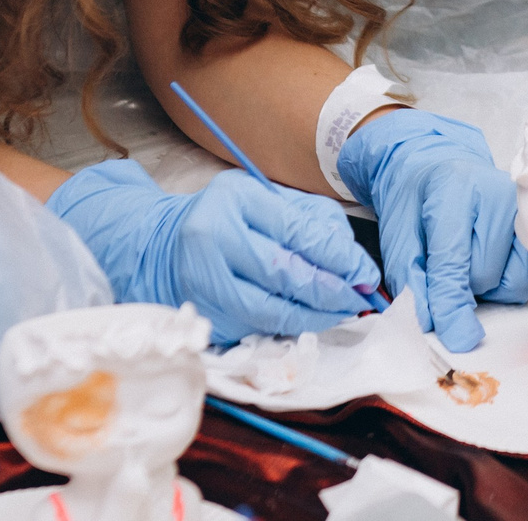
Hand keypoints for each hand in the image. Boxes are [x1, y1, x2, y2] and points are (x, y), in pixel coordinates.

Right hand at [46, 161, 380, 346]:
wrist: (162, 247)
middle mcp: (214, 239)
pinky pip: (257, 327)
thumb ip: (310, 220)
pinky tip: (310, 321)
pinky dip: (290, 328)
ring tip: (342, 312)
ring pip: (272, 310)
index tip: (365, 272)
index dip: (338, 257)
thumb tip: (353, 261)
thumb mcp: (263, 200)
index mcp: (233, 198)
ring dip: (316, 316)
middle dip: (331, 290)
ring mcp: (204, 281)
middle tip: (359, 298)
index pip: (296, 231)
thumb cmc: (225, 219)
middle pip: (285, 273)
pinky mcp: (203, 315)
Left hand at [336, 107, 527, 352]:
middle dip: (460, 285)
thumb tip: (434, 323)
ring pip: (509, 283)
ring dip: (484, 286)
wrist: (440, 166)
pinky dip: (503, 281)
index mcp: (454, 190)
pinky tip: (489, 256)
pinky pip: (525, 280)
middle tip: (444, 257)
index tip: (458, 337)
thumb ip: (411, 277)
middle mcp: (499, 196)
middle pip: (483, 276)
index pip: (453, 261)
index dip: (451, 303)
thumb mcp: (398, 234)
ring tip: (468, 254)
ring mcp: (526, 211)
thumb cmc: (418, 200)